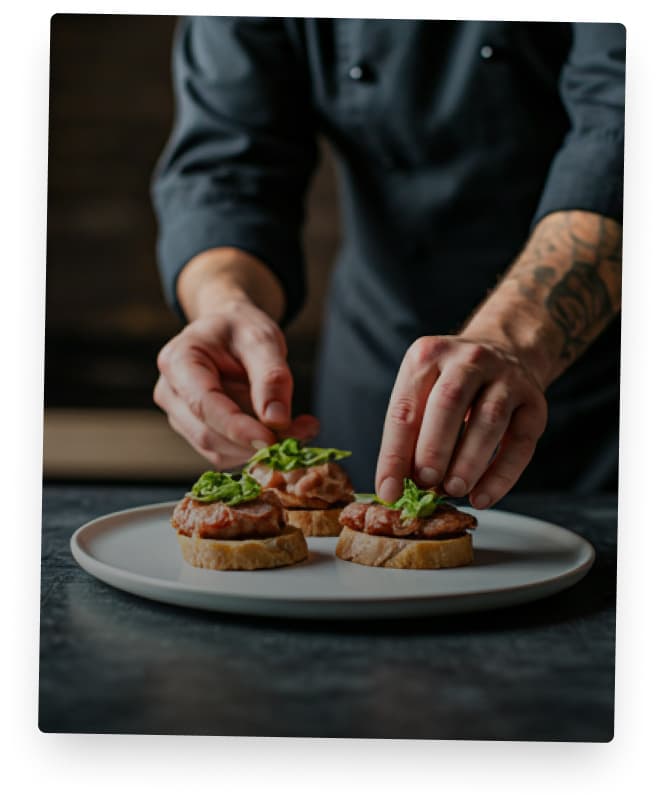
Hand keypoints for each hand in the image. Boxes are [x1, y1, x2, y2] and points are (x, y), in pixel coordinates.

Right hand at [154, 298, 318, 467]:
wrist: (230, 332)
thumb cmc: (242, 329)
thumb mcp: (262, 339)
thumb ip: (271, 378)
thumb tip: (277, 421)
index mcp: (178, 361)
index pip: (204, 404)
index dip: (237, 428)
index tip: (272, 441)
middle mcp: (170, 393)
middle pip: (209, 434)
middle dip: (256, 442)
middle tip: (304, 432)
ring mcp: (180, 416)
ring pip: (219, 451)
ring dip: (260, 449)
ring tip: (301, 427)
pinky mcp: (197, 433)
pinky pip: (227, 454)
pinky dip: (257, 450)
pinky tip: (283, 430)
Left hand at [375, 336, 547, 508]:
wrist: (506, 350)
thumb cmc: (451, 383)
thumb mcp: (423, 390)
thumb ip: (410, 433)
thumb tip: (397, 486)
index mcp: (428, 355)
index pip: (404, 408)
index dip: (394, 454)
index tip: (389, 490)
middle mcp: (468, 360)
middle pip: (448, 403)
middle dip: (433, 448)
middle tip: (425, 482)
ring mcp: (506, 377)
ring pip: (488, 420)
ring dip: (468, 461)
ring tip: (453, 490)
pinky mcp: (534, 402)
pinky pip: (520, 442)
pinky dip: (502, 475)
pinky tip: (483, 497)